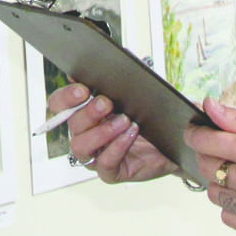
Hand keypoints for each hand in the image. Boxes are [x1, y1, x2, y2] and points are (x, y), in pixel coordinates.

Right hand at [50, 82, 172, 183]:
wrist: (175, 142)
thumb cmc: (152, 116)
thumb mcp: (139, 92)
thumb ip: (124, 78)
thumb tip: (115, 64)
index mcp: (85, 110)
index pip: (60, 104)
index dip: (66, 96)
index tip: (83, 88)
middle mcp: (85, 133)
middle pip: (71, 123)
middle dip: (88, 111)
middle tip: (107, 103)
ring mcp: (95, 154)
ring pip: (80, 146)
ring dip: (101, 132)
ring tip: (125, 120)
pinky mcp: (110, 172)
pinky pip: (104, 163)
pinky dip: (116, 147)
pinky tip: (130, 135)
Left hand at [182, 99, 235, 235]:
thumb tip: (209, 107)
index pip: (206, 143)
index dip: (196, 134)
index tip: (196, 132)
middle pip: (207, 169)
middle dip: (211, 158)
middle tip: (228, 154)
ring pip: (215, 195)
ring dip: (222, 184)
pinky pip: (228, 217)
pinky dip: (234, 206)